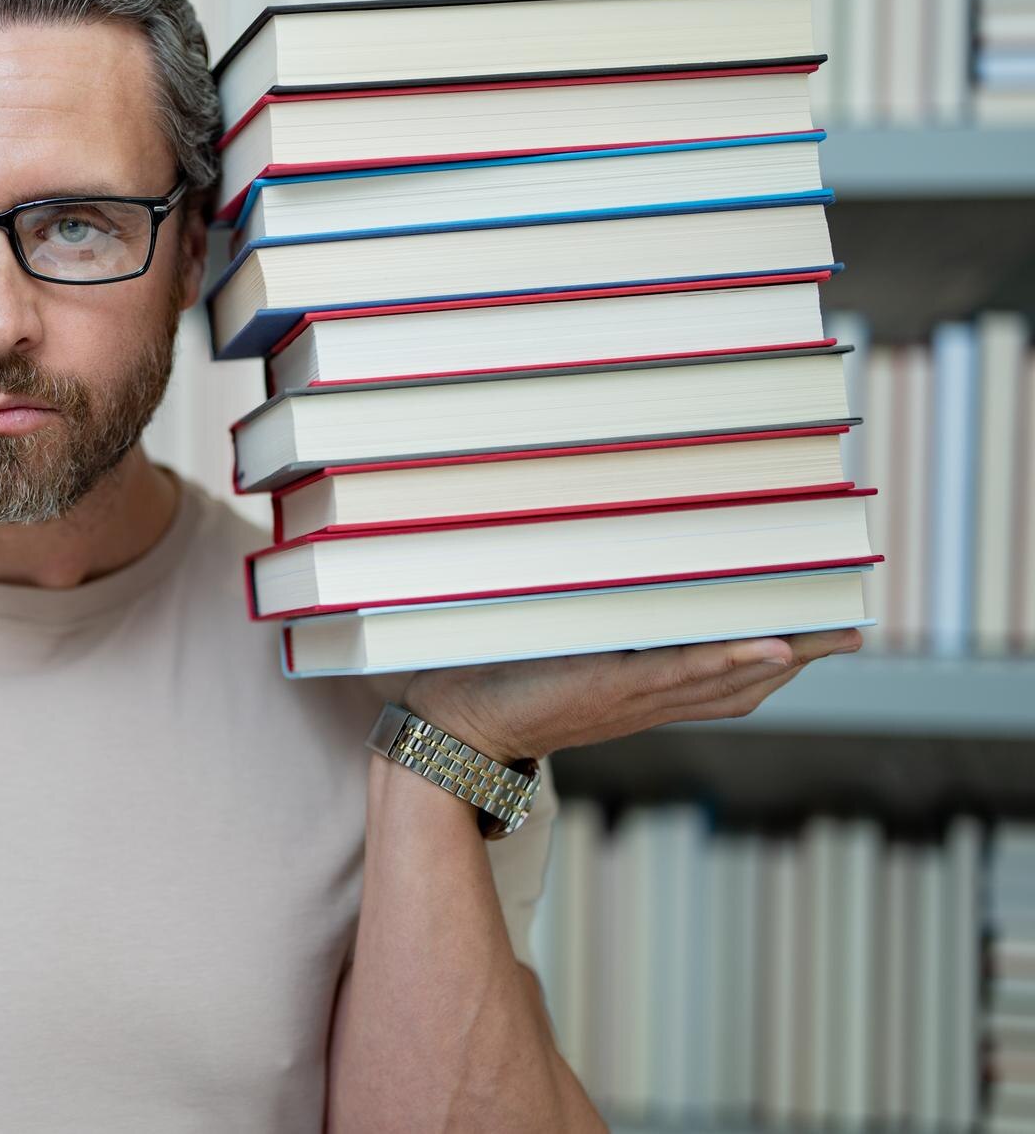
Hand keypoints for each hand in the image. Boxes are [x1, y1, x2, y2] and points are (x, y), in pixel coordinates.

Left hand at [380, 627, 864, 762]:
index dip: (772, 656)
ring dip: (783, 656)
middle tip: (852, 628)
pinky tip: (772, 646)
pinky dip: (727, 660)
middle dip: (800, 655)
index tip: (820, 631)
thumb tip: (606, 575)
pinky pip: (678, 675)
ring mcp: (630, 697)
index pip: (720, 678)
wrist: (447, 723)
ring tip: (835, 635)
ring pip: (723, 677)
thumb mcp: (550, 649)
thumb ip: (584, 626)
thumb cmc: (490, 680)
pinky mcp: (608, 689)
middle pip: (740, 681)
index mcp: (637, 692)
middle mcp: (644, 700)